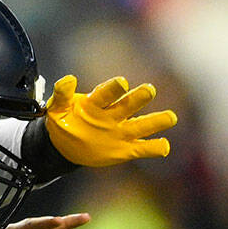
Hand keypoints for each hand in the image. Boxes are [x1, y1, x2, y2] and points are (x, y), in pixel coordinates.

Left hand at [45, 75, 176, 165]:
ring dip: (155, 121)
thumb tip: (68, 79)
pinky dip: (153, 148)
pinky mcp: (124, 148)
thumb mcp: (56, 108)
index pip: (106, 94)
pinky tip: (164, 147)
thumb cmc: (63, 120)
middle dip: (138, 98)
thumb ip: (62, 94)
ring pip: (141, 125)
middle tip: (149, 90)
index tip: (121, 83)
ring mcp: (120, 131)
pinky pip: (141, 149)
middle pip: (128, 105)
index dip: (113, 88)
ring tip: (170, 118)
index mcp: (96, 103)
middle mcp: (112, 115)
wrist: (64, 145)